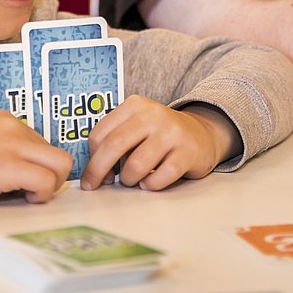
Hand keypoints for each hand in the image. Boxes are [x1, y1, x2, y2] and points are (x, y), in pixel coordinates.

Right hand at [0, 111, 72, 207]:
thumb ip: (6, 152)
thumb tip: (31, 175)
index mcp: (6, 121)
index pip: (43, 145)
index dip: (38, 167)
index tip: (23, 182)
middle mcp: (13, 127)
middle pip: (57, 154)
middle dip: (51, 177)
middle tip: (29, 192)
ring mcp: (11, 144)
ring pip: (60, 165)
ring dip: (50, 186)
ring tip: (24, 195)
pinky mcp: (7, 166)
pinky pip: (46, 181)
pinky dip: (41, 195)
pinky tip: (21, 198)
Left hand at [79, 96, 240, 191]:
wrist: (201, 134)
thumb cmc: (159, 135)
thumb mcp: (136, 125)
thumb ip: (115, 139)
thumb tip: (93, 171)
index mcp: (135, 105)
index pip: (100, 133)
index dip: (92, 158)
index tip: (92, 174)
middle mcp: (153, 115)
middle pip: (114, 146)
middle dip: (98, 171)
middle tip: (95, 186)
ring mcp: (172, 133)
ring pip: (136, 165)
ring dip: (129, 179)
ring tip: (133, 179)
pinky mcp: (188, 152)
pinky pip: (160, 177)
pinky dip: (151, 185)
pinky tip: (151, 182)